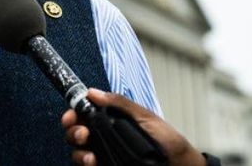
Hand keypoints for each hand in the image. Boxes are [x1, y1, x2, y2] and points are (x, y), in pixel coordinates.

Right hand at [61, 89, 204, 165]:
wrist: (180, 165)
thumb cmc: (168, 141)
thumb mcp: (146, 118)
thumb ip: (120, 104)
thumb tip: (93, 92)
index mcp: (111, 120)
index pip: (84, 114)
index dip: (74, 113)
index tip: (72, 115)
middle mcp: (104, 137)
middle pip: (76, 132)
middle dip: (73, 131)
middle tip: (84, 134)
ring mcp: (105, 154)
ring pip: (78, 152)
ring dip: (78, 151)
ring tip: (90, 156)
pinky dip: (85, 164)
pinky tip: (93, 162)